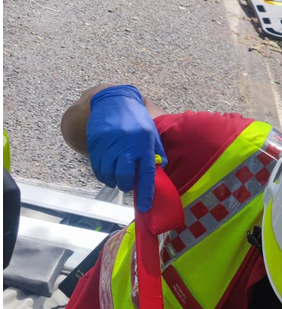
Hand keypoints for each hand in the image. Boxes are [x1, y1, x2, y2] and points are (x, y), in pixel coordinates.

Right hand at [86, 85, 166, 211]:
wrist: (112, 101)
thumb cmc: (136, 119)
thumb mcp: (151, 133)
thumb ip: (156, 153)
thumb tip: (159, 173)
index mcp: (144, 144)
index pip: (146, 173)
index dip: (145, 192)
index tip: (145, 206)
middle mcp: (126, 146)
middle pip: (124, 177)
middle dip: (126, 185)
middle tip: (128, 184)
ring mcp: (109, 146)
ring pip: (108, 175)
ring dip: (113, 181)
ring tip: (118, 176)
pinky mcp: (95, 146)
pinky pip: (97, 168)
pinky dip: (103, 175)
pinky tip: (108, 171)